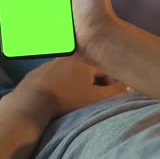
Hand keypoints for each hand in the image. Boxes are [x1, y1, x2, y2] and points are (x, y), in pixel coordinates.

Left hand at [6, 58, 126, 119]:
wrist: (32, 102)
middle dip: (91, 83)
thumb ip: (116, 91)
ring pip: (69, 73)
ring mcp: (51, 63)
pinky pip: (53, 77)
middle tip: (90, 99)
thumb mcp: (97, 98)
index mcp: (85, 61)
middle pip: (87, 70)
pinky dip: (58, 84)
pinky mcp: (37, 71)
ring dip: (74, 83)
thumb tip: (128, 86)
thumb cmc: (67, 99)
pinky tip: (56, 96)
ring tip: (72, 98)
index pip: (105, 71)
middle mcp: (69, 57)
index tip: (106, 97)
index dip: (109, 85)